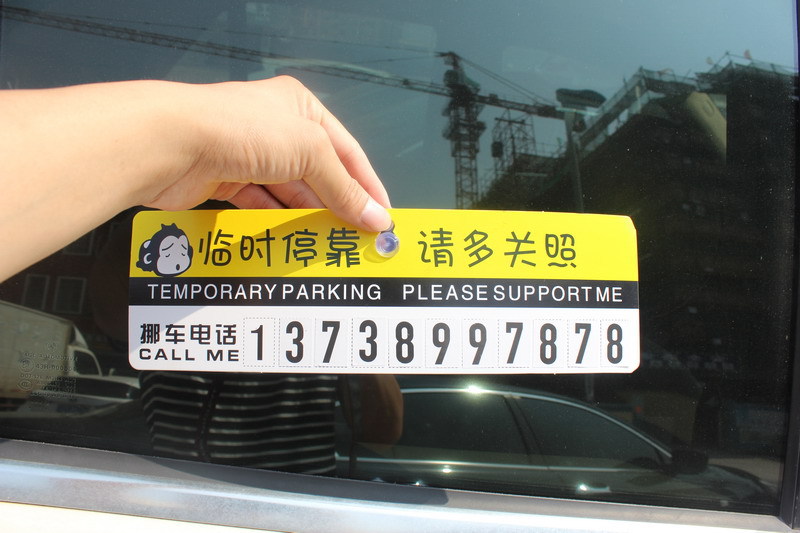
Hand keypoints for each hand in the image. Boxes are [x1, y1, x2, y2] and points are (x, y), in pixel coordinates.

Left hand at [144, 76, 391, 231]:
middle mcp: (275, 127)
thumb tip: (377, 219)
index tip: (383, 218)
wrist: (172, 143)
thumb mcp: (309, 151)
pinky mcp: (225, 180)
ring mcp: (248, 154)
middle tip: (359, 239)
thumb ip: (343, 188)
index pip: (346, 151)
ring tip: (332, 245)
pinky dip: (278, 222)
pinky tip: (295, 241)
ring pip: (288, 192)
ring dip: (309, 217)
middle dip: (338, 205)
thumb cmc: (247, 131)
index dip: (366, 185)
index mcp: (300, 106)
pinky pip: (260, 205)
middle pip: (318, 173)